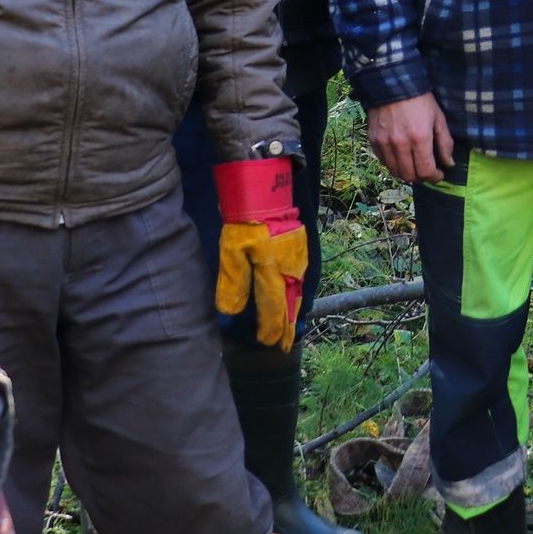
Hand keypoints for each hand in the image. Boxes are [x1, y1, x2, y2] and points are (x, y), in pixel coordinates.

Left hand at [212, 156, 305, 348]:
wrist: (265, 188)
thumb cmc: (245, 219)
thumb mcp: (231, 251)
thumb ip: (233, 282)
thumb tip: (231, 311)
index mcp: (273, 271)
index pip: (273, 308)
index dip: (270, 328)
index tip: (267, 343)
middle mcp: (290, 268)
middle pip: (291, 304)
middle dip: (287, 326)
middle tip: (286, 345)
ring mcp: (298, 256)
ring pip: (298, 291)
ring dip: (294, 310)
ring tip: (291, 326)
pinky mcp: (300, 246)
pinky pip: (301, 277)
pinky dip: (298, 292)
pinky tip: (295, 294)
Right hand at [366, 93, 454, 184]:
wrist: (393, 83)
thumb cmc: (420, 100)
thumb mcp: (438, 118)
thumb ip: (445, 143)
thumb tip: (449, 164)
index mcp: (420, 139)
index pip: (426, 171)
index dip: (434, 178)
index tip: (439, 175)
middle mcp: (400, 144)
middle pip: (409, 175)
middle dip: (421, 177)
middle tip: (427, 171)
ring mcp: (385, 143)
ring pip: (395, 171)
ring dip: (406, 173)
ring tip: (414, 166)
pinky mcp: (374, 140)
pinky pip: (383, 161)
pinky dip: (393, 164)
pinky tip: (400, 157)